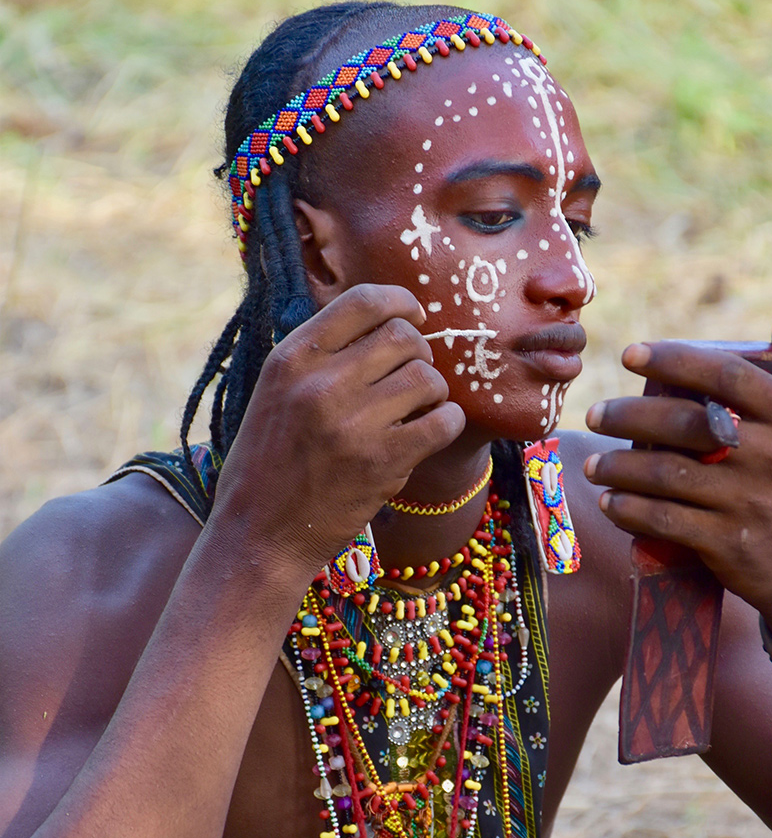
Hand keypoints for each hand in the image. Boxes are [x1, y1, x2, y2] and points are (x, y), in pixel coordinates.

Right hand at [212, 284, 464, 572]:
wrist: (258, 535)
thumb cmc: (267, 465)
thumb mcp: (274, 394)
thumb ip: (319, 358)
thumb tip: (381, 324)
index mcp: (291, 358)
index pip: (363, 302)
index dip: (401, 302)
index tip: (415, 315)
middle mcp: (321, 383)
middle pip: (404, 336)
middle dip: (419, 354)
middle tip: (412, 379)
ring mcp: (353, 423)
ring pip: (428, 378)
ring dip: (434, 393)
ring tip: (418, 411)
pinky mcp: (382, 462)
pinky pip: (443, 422)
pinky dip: (447, 423)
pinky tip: (433, 432)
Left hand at [583, 283, 771, 650]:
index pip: (726, 377)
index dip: (673, 359)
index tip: (630, 353)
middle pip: (683, 425)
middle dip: (627, 416)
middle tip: (595, 414)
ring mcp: (750, 502)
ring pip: (665, 475)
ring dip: (618, 467)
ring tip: (594, 465)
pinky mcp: (729, 544)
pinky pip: (663, 520)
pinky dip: (629, 509)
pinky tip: (610, 503)